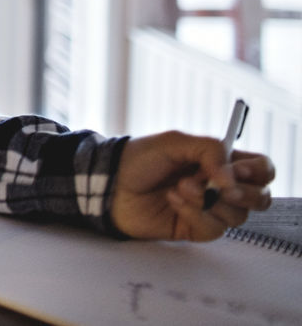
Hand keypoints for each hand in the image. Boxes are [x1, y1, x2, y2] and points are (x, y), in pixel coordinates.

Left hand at [109, 130, 274, 240]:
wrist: (111, 182)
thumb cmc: (140, 158)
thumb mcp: (175, 142)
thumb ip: (209, 150)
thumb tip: (232, 178)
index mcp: (220, 162)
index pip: (260, 169)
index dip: (257, 171)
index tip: (236, 170)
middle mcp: (220, 187)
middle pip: (260, 197)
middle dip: (244, 194)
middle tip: (219, 187)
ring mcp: (209, 209)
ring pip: (237, 216)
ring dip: (208, 200)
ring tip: (179, 187)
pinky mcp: (195, 228)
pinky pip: (213, 229)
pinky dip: (194, 214)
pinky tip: (172, 200)